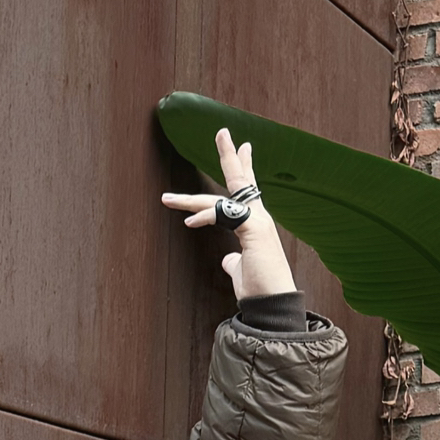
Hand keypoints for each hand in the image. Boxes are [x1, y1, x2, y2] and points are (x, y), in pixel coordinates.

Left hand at [162, 127, 295, 302]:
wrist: (272, 306)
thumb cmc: (259, 291)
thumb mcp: (241, 272)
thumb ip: (234, 261)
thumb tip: (226, 259)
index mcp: (255, 224)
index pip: (248, 189)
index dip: (244, 167)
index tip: (243, 147)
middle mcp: (259, 218)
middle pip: (240, 180)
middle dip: (229, 156)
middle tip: (222, 132)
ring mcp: (258, 222)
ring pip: (222, 198)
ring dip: (190, 200)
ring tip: (167, 198)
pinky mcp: (254, 230)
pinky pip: (225, 214)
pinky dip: (206, 216)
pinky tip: (190, 221)